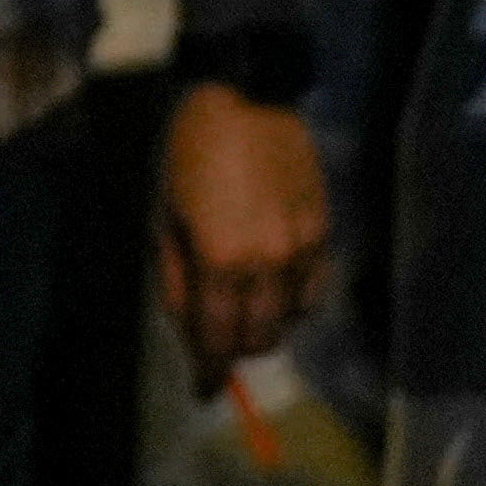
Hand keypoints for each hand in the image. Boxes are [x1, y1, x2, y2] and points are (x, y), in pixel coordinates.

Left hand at [158, 81, 329, 367]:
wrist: (246, 96)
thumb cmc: (187, 152)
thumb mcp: (162, 216)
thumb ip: (176, 280)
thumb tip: (190, 331)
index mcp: (220, 258)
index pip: (219, 337)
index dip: (210, 371)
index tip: (204, 389)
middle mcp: (267, 261)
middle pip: (260, 338)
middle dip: (236, 350)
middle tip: (219, 342)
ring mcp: (302, 248)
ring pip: (290, 318)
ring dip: (266, 323)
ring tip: (245, 304)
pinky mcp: (324, 230)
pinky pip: (313, 287)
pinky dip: (294, 298)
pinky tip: (275, 283)